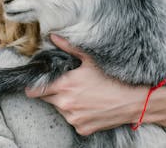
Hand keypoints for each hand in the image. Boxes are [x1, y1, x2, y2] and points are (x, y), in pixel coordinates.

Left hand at [25, 35, 165, 134]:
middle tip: (67, 86)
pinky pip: (73, 121)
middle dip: (53, 93)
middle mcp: (65, 104)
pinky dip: (78, 115)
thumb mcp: (89, 60)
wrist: (131, 101)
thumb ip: (68, 48)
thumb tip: (53, 37)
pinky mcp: (81, 128)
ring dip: (66, 103)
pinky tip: (89, 106)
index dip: (33, 87)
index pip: (35, 90)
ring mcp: (73, 118)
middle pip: (47, 99)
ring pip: (60, 110)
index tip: (33, 86)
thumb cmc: (111, 78)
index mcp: (63, 86)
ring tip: (82, 95)